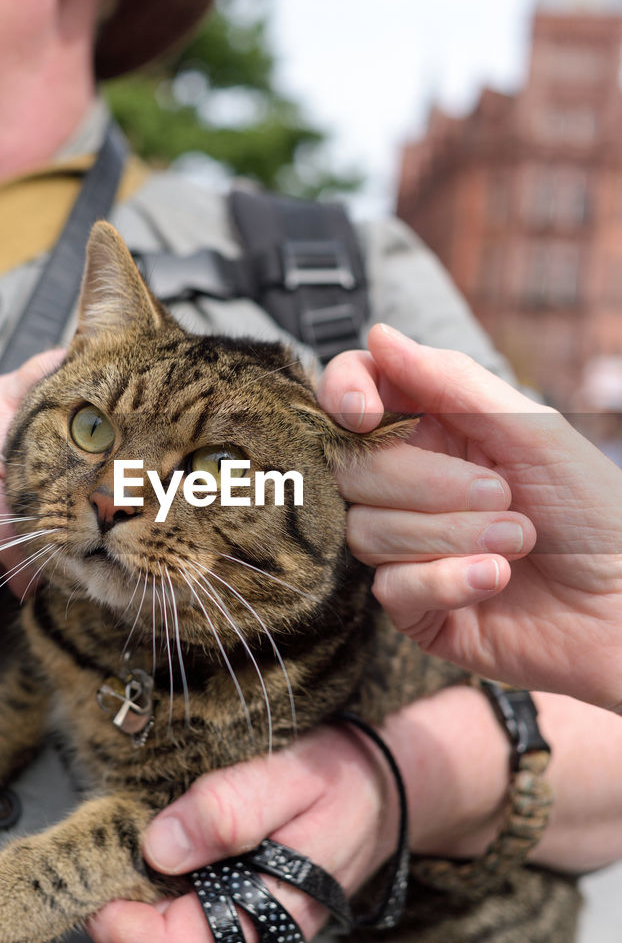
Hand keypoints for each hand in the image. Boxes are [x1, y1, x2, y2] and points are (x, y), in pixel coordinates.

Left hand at [87, 686, 513, 942]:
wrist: (390, 782)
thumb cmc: (344, 779)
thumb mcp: (291, 777)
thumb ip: (230, 808)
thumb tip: (158, 843)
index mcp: (271, 914)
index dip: (119, 925)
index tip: (91, 875)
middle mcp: (259, 932)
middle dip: (120, 909)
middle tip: (99, 848)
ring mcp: (252, 920)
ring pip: (174, 933)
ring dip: (140, 893)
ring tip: (126, 835)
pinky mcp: (247, 900)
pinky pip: (191, 909)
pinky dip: (162, 881)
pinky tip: (160, 838)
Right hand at [318, 324, 621, 710]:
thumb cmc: (597, 512)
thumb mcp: (532, 431)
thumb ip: (451, 381)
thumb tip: (378, 334)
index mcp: (437, 431)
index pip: (353, 397)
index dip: (345, 396)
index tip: (365, 415)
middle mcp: (412, 487)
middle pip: (354, 469)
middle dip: (428, 484)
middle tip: (502, 494)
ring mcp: (408, 550)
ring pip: (367, 531)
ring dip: (450, 536)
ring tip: (518, 542)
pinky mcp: (416, 608)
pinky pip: (390, 589)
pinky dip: (446, 581)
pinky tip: (496, 579)